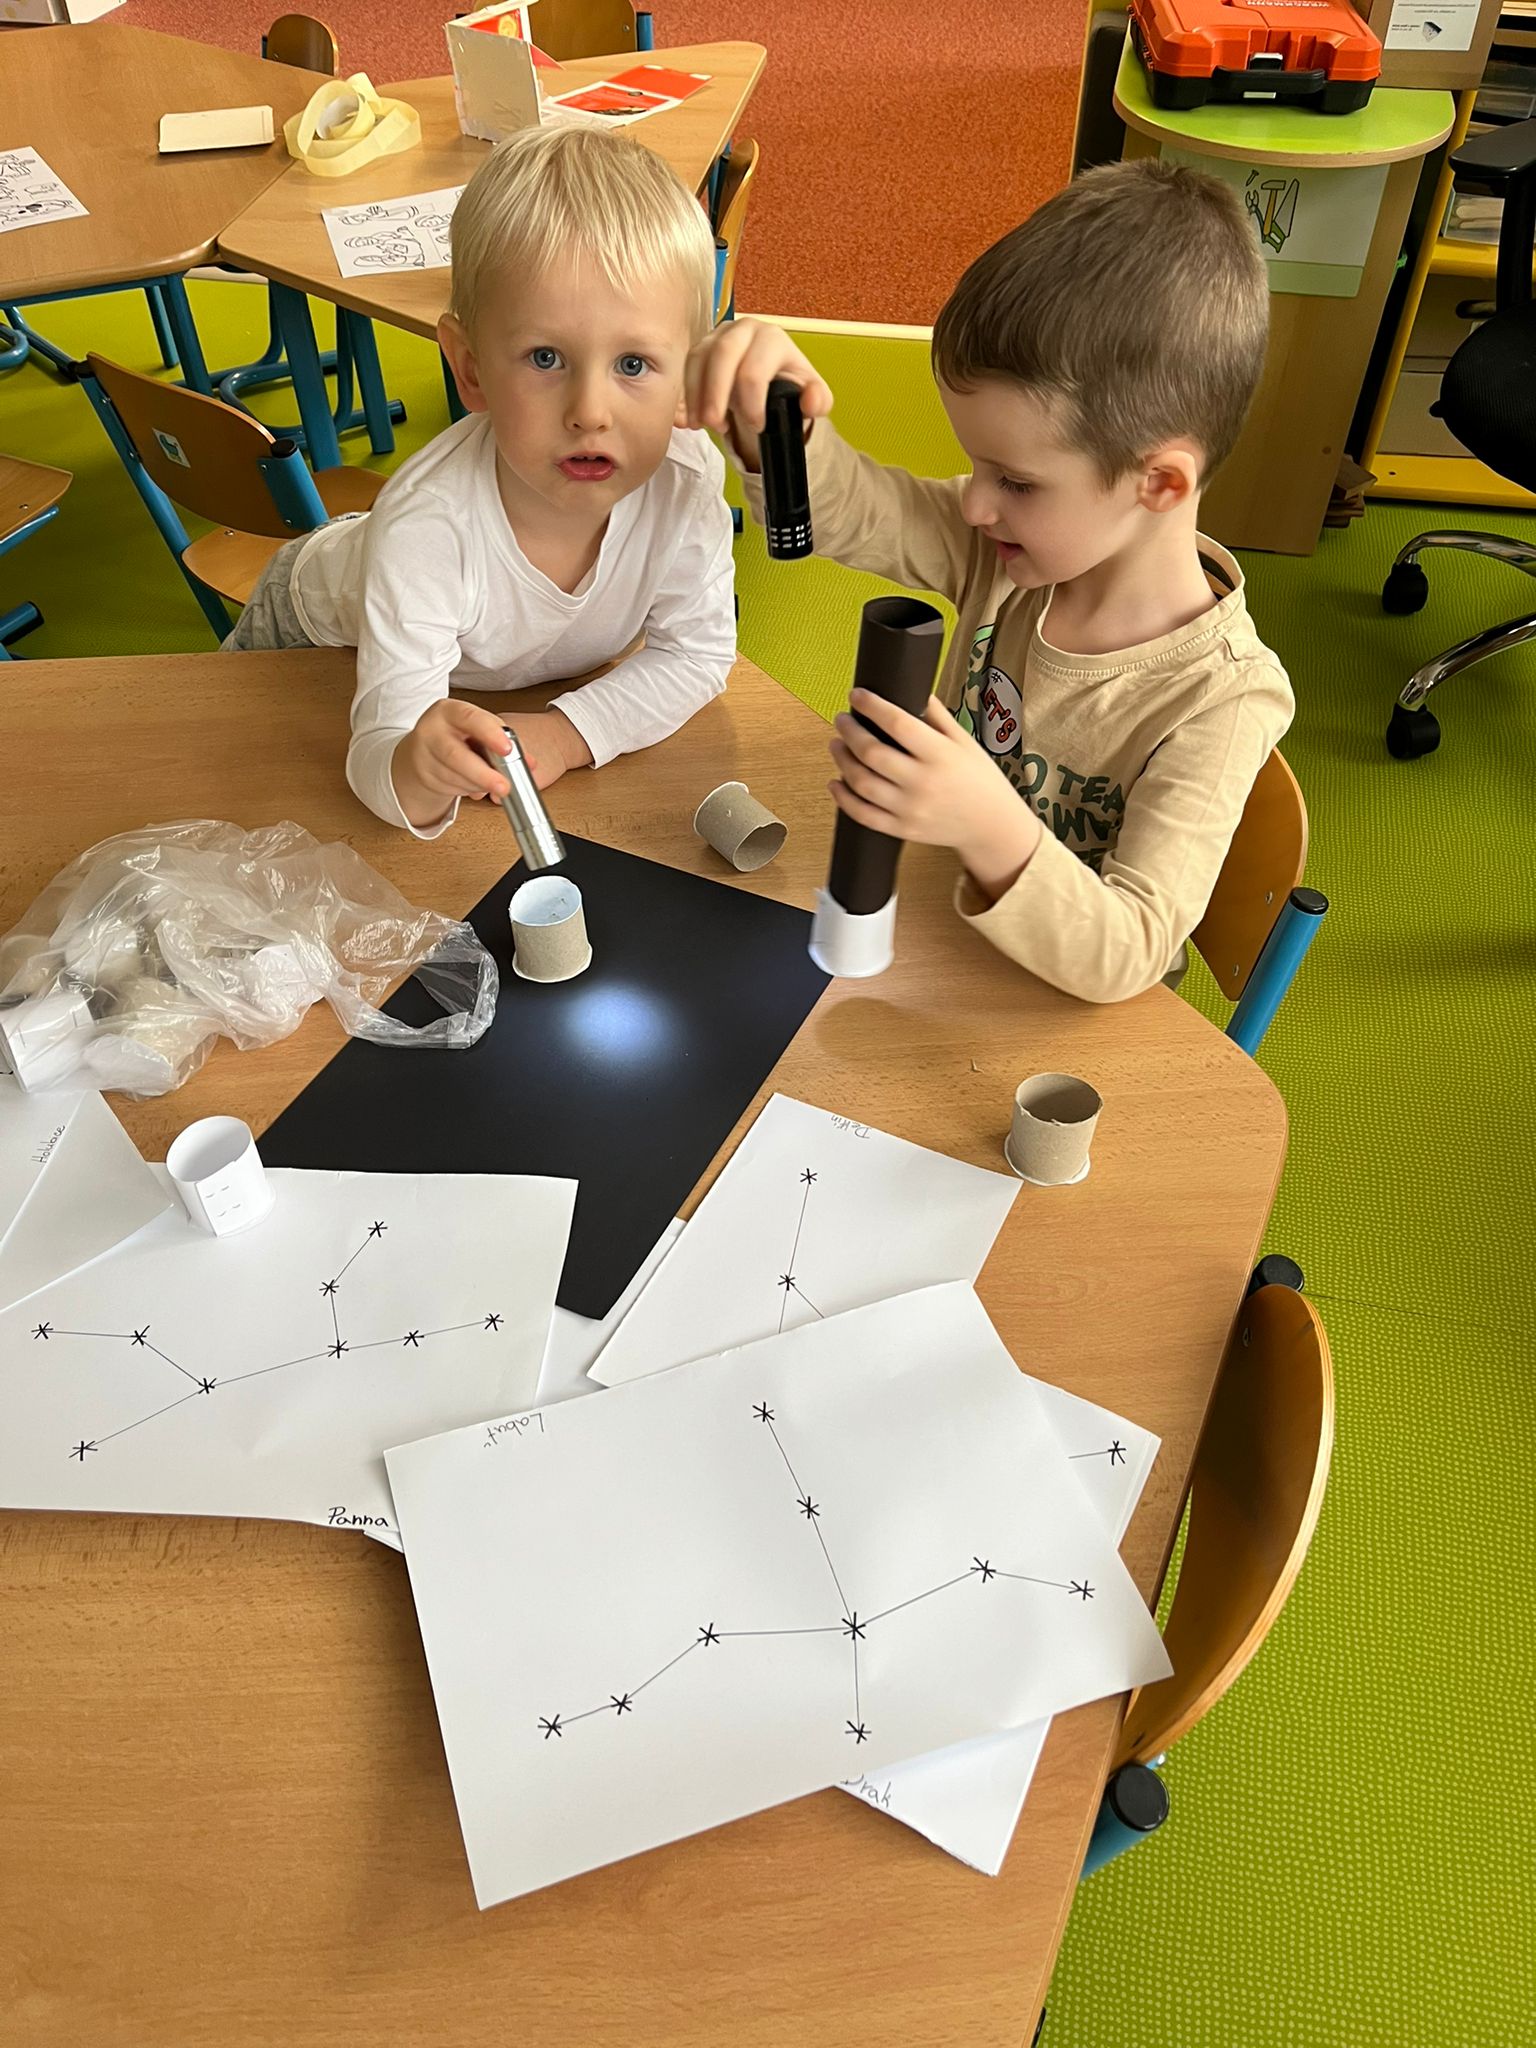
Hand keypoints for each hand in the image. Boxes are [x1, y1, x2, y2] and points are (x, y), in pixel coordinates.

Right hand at [390, 702, 589, 831]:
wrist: (422, 749)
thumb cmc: (457, 735)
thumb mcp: (478, 729)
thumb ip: (504, 740)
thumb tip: (530, 763)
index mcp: (449, 710)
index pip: (470, 719)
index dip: (490, 734)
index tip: (508, 749)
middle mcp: (432, 729)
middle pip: (456, 755)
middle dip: (484, 774)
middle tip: (505, 786)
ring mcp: (424, 753)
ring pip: (455, 776)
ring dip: (479, 784)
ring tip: (494, 784)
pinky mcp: (423, 774)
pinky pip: (452, 787)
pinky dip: (469, 789)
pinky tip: (475, 785)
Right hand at [683, 319, 832, 469]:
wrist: (772, 377)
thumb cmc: (789, 384)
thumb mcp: (810, 394)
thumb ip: (818, 400)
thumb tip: (811, 401)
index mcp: (773, 339)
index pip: (755, 369)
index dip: (752, 402)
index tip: (755, 426)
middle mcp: (745, 330)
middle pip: (723, 355)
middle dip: (716, 395)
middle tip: (715, 426)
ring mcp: (720, 334)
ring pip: (700, 358)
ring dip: (697, 395)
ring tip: (703, 425)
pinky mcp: (702, 346)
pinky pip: (688, 366)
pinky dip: (687, 394)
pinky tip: (691, 419)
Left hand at [828, 692, 1042, 903]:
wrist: (991, 825)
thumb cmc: (979, 779)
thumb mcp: (965, 742)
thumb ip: (937, 716)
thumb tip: (913, 689)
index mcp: (940, 754)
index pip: (897, 723)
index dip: (871, 706)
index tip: (857, 695)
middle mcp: (923, 782)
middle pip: (871, 752)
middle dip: (849, 731)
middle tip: (842, 719)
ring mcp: (910, 808)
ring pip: (861, 782)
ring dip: (842, 760)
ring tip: (837, 744)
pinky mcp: (902, 829)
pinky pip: (863, 814)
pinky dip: (843, 797)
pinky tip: (836, 782)